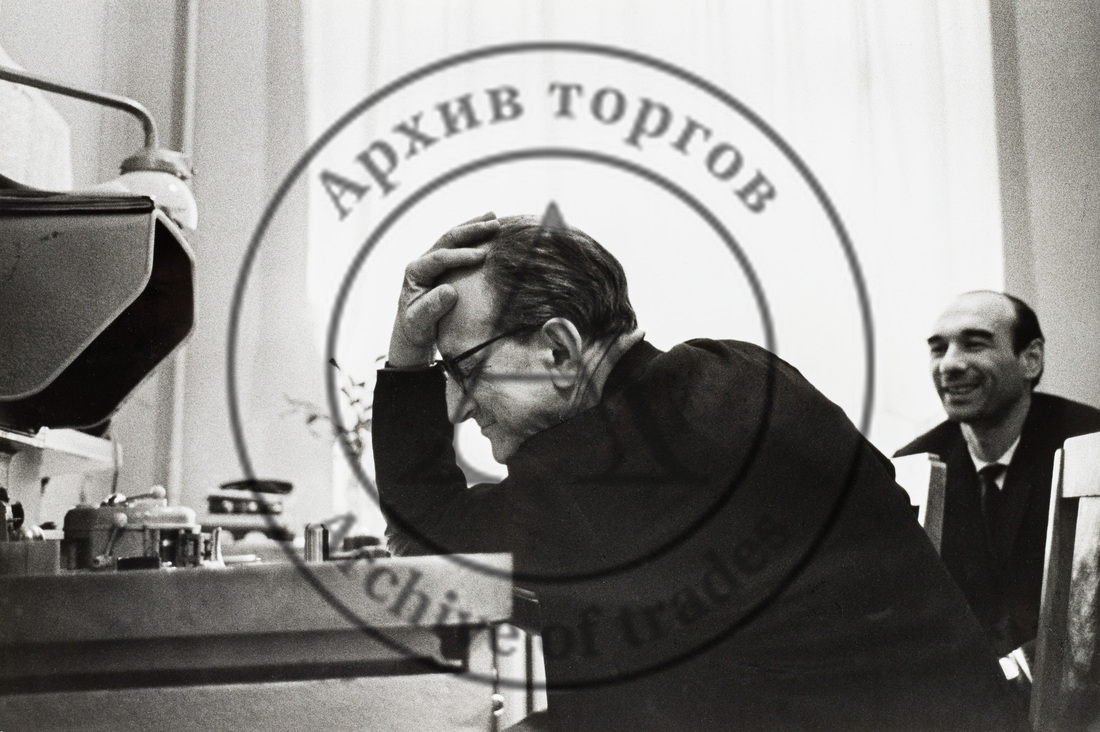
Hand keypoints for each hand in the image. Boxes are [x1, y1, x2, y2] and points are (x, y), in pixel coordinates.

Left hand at [387, 213, 498, 365]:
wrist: (414, 330)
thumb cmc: (416, 328)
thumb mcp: (419, 322)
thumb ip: (431, 308)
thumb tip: (450, 291)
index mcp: (415, 271)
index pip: (439, 257)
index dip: (460, 255)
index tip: (481, 256)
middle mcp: (424, 261)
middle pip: (448, 239)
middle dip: (471, 231)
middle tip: (494, 226)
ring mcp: (434, 260)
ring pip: (455, 237)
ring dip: (474, 226)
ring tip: (494, 217)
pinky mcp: (445, 264)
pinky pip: (460, 245)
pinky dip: (475, 236)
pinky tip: (489, 228)